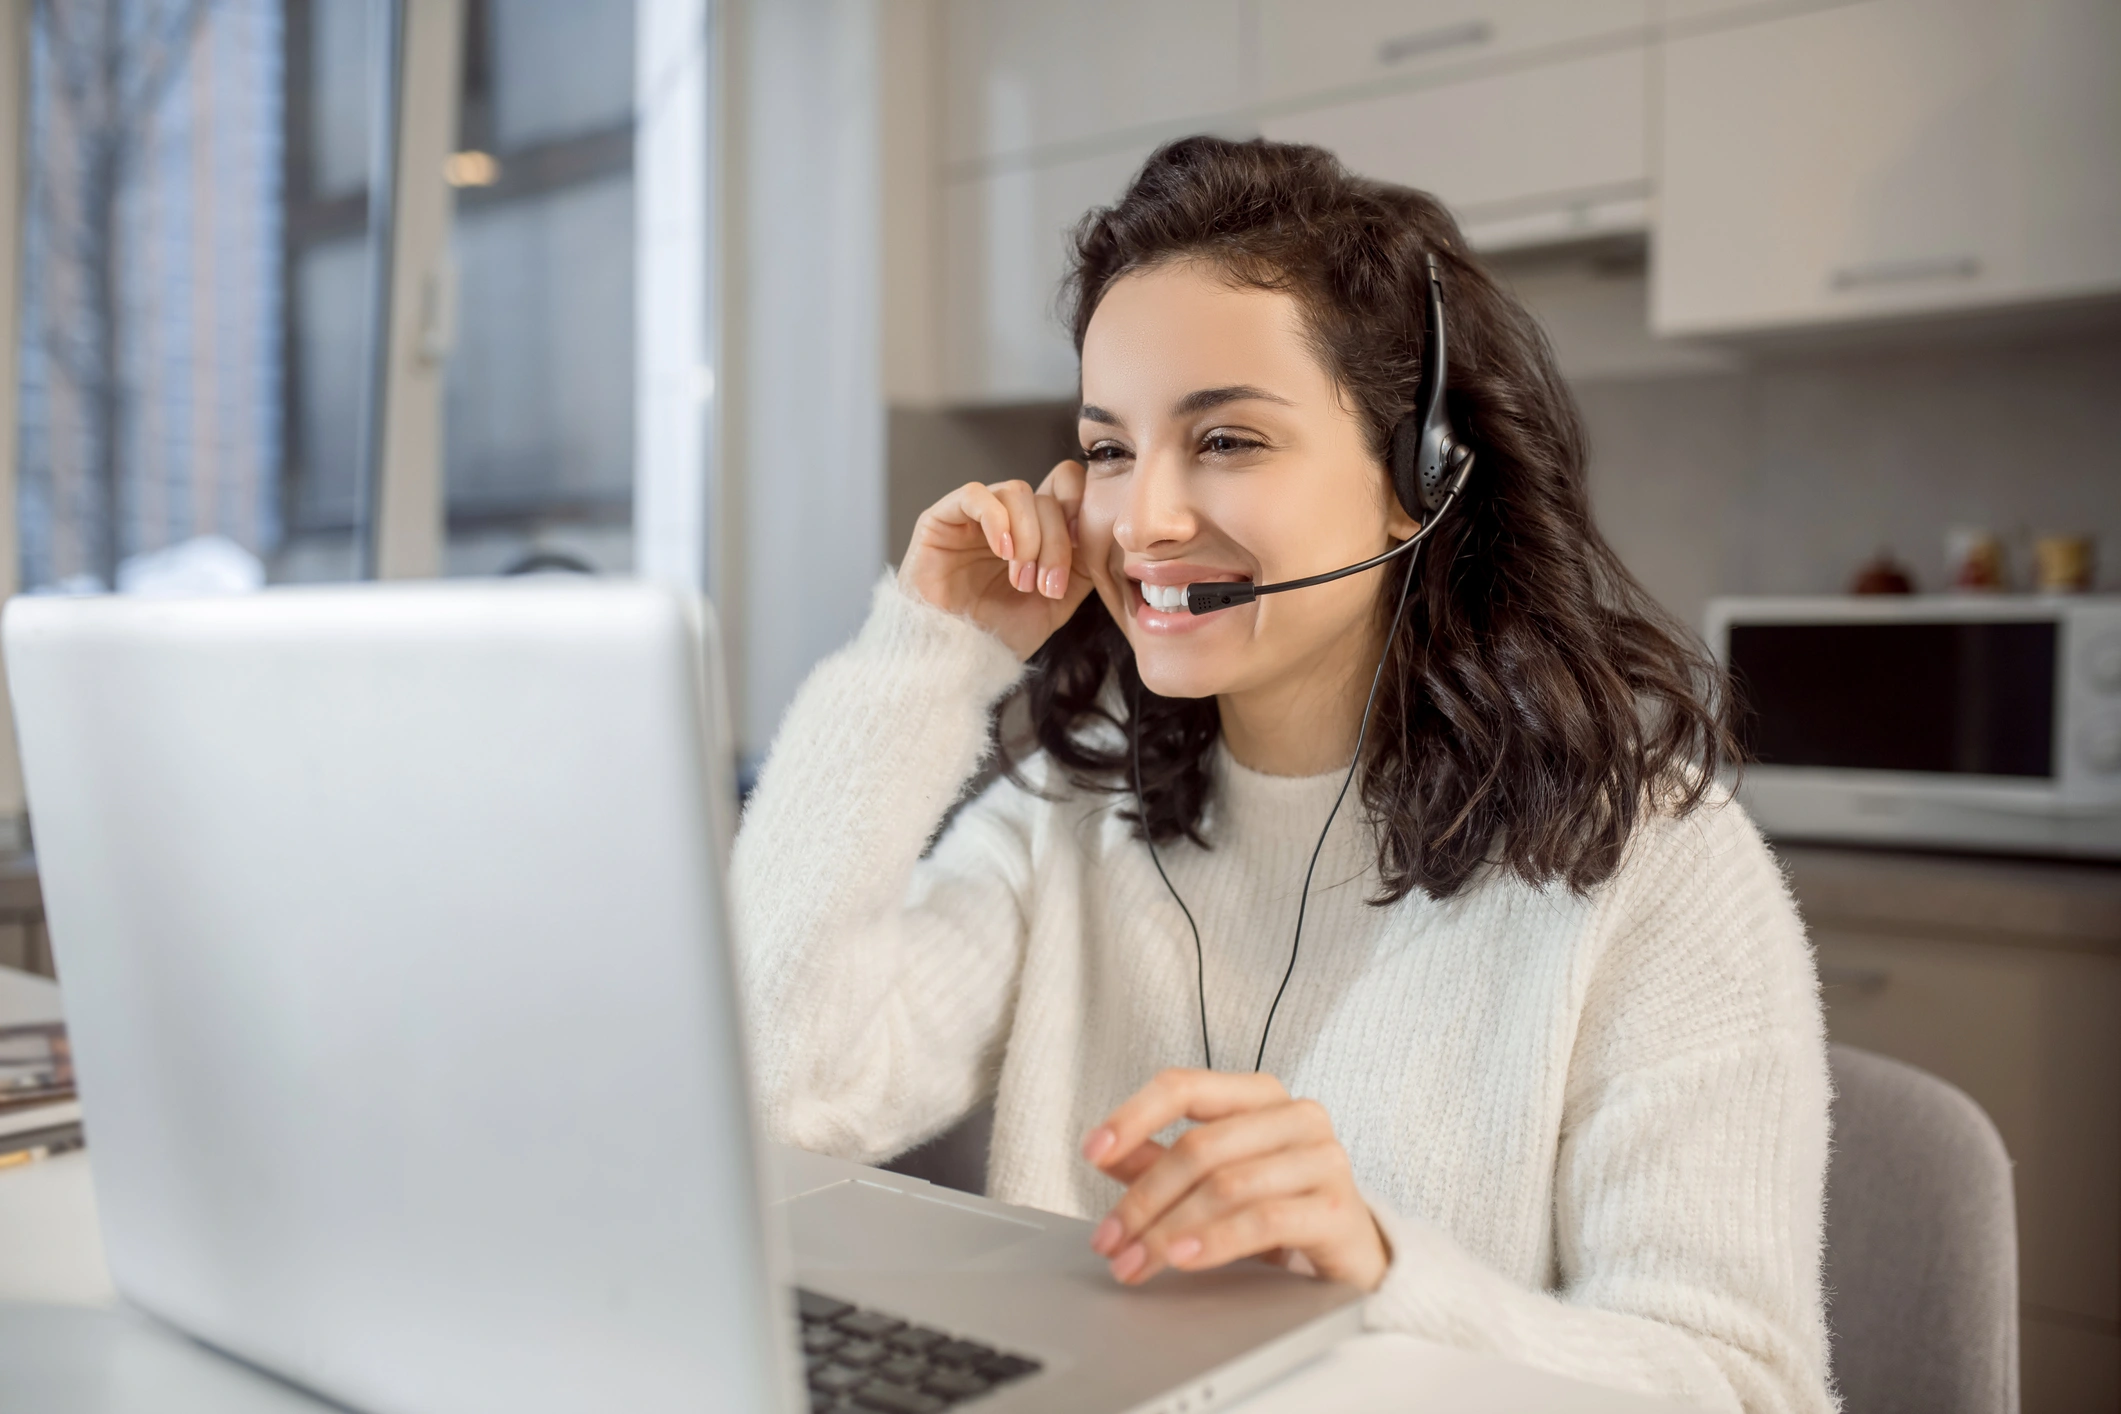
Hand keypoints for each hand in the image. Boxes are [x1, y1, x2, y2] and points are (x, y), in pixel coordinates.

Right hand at [897, 461, 1093, 661]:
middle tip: (1045, 586)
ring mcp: (974, 516)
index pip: (1065, 485)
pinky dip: (997, 521)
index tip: (1082, 549)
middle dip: (1055, 544)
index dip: (1081, 507)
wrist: (956, 660)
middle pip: (1047, 496)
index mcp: (1034, 530)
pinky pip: (975, 494)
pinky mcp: (941, 519)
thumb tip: (1102, 532)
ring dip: (1029, 538)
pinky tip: (1003, 553)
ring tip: (1021, 580)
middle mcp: (1006, 518)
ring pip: (1017, 491)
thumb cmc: (1000, 635)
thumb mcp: (1056, 601)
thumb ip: (1081, 564)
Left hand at [1082, 1069, 1390, 1290]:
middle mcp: (1295, 1115)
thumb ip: (1163, 1161)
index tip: (1091, 1150)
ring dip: (1167, 1230)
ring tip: (1135, 1262)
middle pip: (1198, 1147)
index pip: (1184, 1086)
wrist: (1356, 1258)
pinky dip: (1213, 1241)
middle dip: (1142, 1199)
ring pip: (1225, 1186)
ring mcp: (1322, 1157)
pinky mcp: (1338, 1207)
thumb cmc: (1282, 1209)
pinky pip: (1262, 1220)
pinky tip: (1182, 1259)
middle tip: (1108, 1240)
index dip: (1132, 1116)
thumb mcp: (1217, 1180)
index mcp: (1259, 1095)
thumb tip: (1107, 1156)